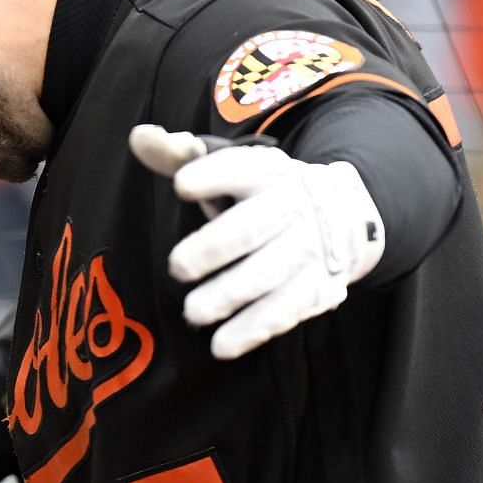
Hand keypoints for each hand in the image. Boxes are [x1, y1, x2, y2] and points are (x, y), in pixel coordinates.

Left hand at [130, 125, 384, 359]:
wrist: (344, 216)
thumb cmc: (260, 195)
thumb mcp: (228, 170)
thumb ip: (179, 157)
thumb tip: (139, 138)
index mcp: (266, 172)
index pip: (240, 168)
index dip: (212, 175)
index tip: (182, 185)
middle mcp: (292, 207)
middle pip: (252, 227)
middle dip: (214, 248)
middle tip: (177, 267)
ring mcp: (308, 249)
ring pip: (268, 274)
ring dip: (230, 295)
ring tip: (193, 313)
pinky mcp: (317, 287)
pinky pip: (285, 311)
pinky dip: (253, 330)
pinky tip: (222, 345)